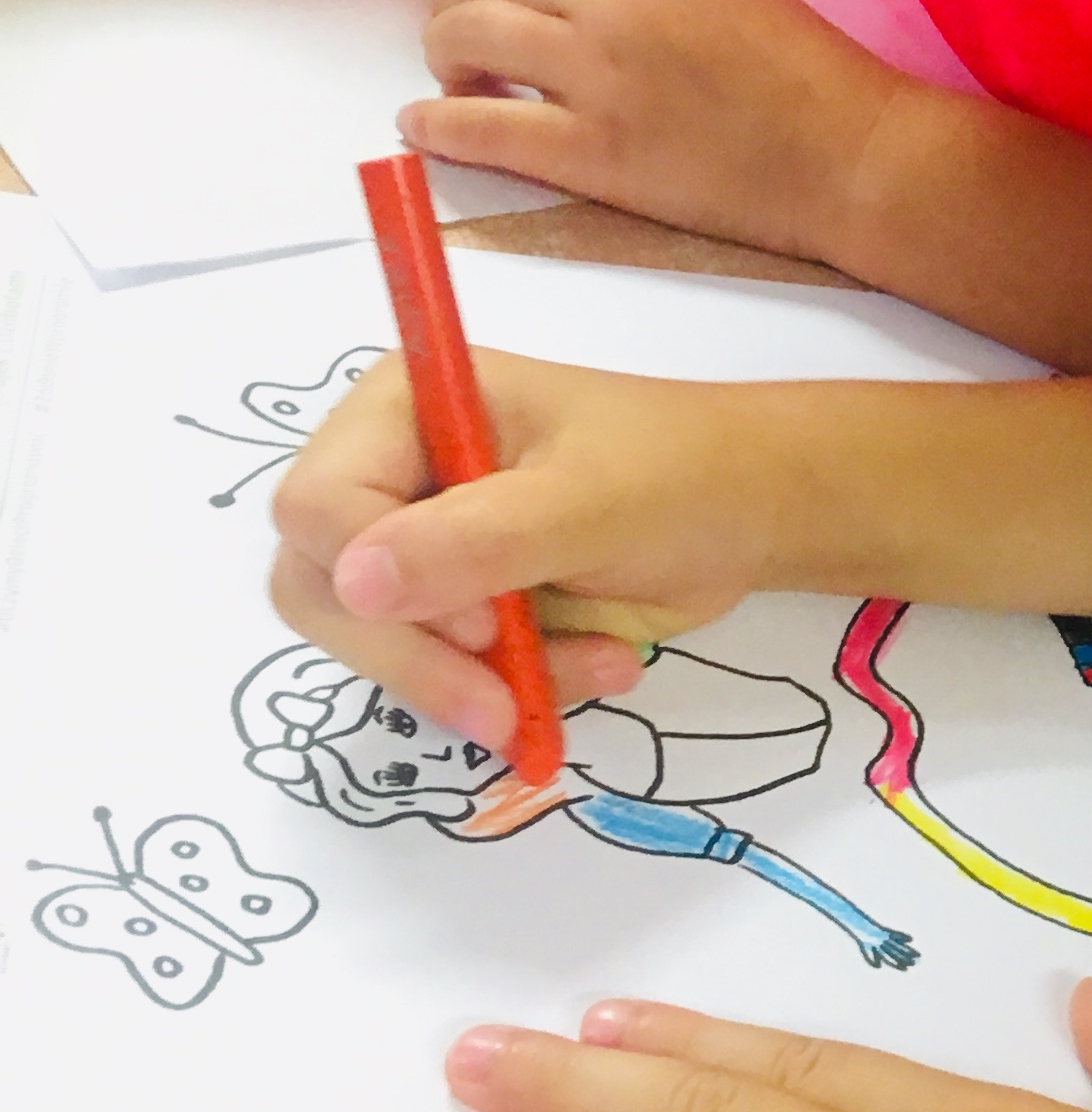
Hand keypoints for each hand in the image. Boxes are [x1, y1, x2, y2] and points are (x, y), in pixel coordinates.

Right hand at [269, 347, 788, 742]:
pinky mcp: (455, 602)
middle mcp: (389, 470)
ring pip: (379, 644)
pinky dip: (515, 687)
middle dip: (422, 657)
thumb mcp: (588, 503)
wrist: (754, 510)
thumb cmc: (682, 474)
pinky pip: (440, 673)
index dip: (380, 577)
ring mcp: (418, 540)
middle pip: (323, 589)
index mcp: (403, 405)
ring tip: (596, 664)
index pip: (316, 506)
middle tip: (507, 706)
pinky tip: (597, 663)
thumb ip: (474, 541)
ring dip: (483, 680)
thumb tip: (352, 584)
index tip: (482, 622)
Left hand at [406, 0, 912, 264]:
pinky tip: (422, 124)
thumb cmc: (819, 82)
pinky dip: (438, 122)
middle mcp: (614, 2)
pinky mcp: (592, 151)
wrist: (855, 158)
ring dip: (444, 51)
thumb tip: (598, 8)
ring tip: (449, 74)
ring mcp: (597, 75)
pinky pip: (483, 126)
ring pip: (470, 36)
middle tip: (458, 29)